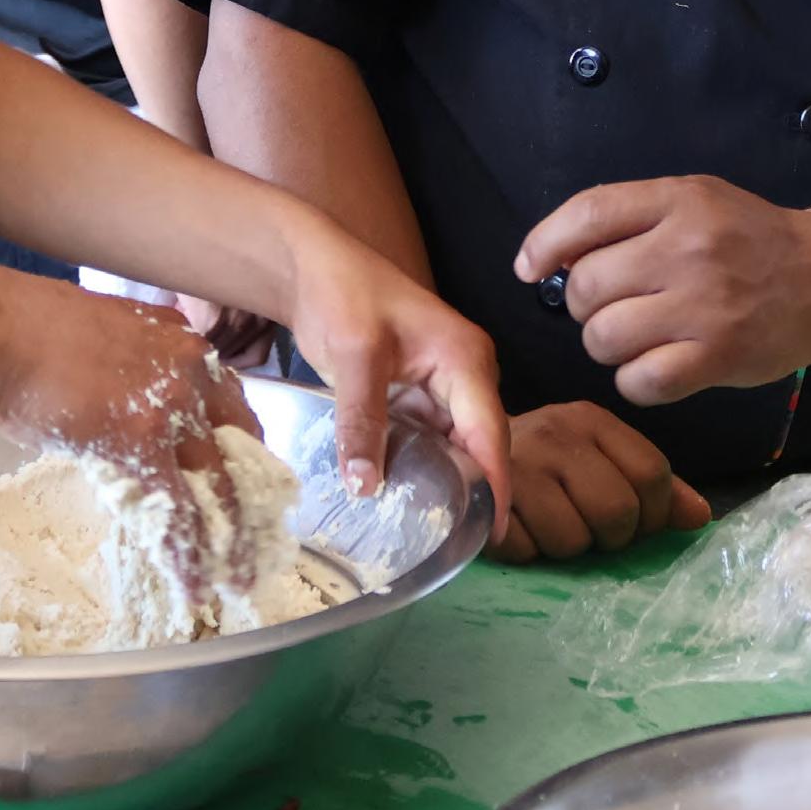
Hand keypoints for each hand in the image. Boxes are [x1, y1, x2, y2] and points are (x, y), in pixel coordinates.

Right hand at [0, 271, 259, 598]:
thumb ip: (135, 366)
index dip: (242, 449)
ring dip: (231, 537)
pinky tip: (193, 583)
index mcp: (183, 342)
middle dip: (252, 497)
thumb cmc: (26, 331)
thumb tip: (131, 404)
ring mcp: (172, 404)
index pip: (231, 403)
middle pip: (241, 445)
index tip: (247, 480)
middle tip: (259, 538)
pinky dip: (187, 552)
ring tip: (238, 578)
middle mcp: (193, 368)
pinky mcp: (142, 442)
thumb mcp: (105, 335)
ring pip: (219, 483)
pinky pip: (176, 509)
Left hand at [279, 223, 511, 530]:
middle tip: (458, 544)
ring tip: (435, 532)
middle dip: (475, 489)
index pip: (490, 434)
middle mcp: (466, 372)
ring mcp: (444, 381)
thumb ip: (361, 421)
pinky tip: (407, 496)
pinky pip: (431, 434)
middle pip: (481, 441)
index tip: (494, 535)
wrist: (314, 264)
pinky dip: (423, 463)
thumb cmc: (343, 295)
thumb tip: (364, 487)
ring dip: (448, 479)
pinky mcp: (419, 388)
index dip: (496, 485)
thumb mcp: (353, 357)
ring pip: (455, 442)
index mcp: (466, 360)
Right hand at [491, 402, 711, 563]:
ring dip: (568, 549)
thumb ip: (653, 485)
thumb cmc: (545, 464)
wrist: (464, 454)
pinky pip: (529, 552)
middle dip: (612, 537)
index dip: (655, 514)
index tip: (639, 525)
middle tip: (592, 532)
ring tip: (552, 528)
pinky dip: (530, 554)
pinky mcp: (485, 502)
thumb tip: (701, 517)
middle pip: (618, 511)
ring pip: (573, 539)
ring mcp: (519, 466)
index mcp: (592, 421)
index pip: (651, 474)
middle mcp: (557, 434)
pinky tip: (522, 532)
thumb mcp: (600, 459)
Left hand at [514, 176, 810, 406]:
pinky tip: (655, 366)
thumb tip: (552, 257)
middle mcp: (690, 248)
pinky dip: (635, 380)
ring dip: (606, 343)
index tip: (530, 268)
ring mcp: (705, 306)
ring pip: (604, 337)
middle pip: (586, 285)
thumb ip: (632, 217)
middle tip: (613, 306)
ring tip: (637, 336)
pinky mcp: (719, 357)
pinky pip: (639, 381)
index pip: (587, 214)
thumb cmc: (752, 238)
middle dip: (584, 303)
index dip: (544, 244)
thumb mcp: (696, 200)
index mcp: (681, 200)